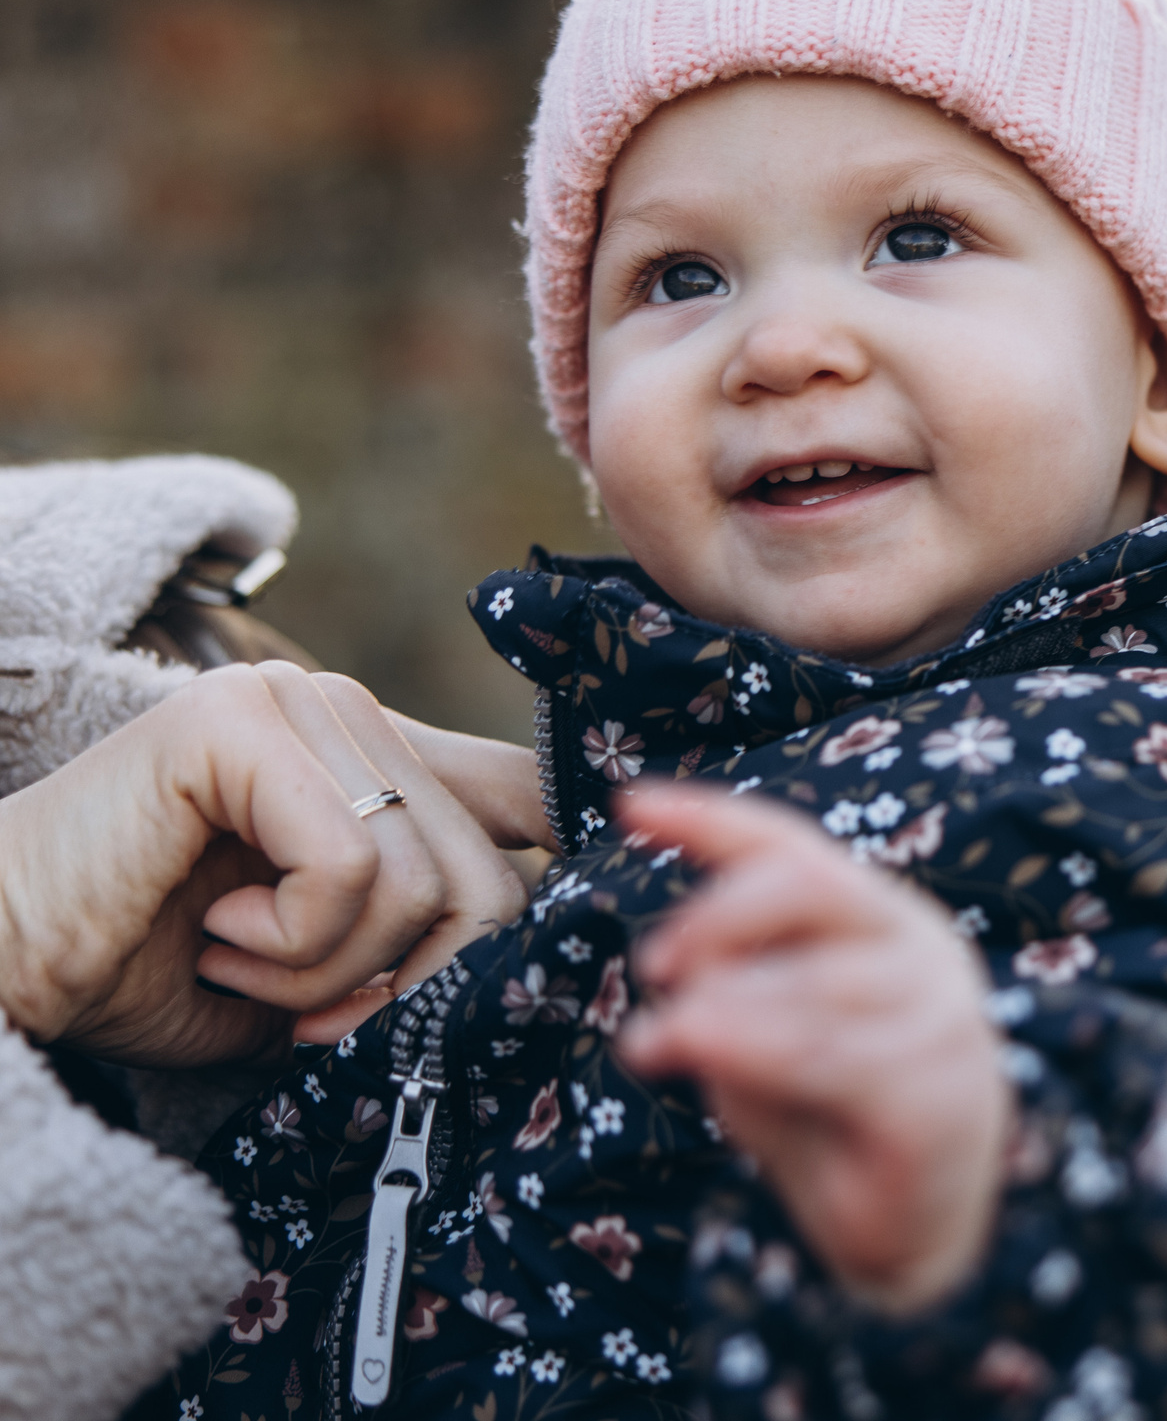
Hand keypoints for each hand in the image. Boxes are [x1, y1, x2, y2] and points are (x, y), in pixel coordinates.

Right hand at [0, 662, 529, 1065]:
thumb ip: (423, 937)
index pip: (525, 794)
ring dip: (332, 971)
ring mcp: (291, 701)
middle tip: (315, 1014)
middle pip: (492, 868)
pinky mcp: (239, 723)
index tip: (560, 943)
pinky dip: (294, 944)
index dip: (557, 872)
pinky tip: (218, 936)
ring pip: (422, 877)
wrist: (0, 965)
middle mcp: (345, 708)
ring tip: (242, 964)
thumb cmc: (144, 969)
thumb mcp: (324, 962)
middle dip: (413, 979)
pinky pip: (351, 867)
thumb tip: (541, 947)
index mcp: (374, 753)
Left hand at [614, 782, 1012, 1314]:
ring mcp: (941, 1015)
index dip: (712, 819)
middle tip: (654, 966)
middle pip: (810, 887)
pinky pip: (833, 1058)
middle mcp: (920, 946)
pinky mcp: (940, 1092)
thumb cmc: (831, 1112)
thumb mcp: (761, 1040)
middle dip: (718, 915)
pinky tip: (699, 1058)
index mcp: (878, 916)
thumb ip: (728, 999)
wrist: (918, 1224)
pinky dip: (753, 1050)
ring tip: (653, 1043)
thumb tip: (682, 986)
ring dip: (720, 1009)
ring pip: (812, 980)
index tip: (630, 803)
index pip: (794, 849)